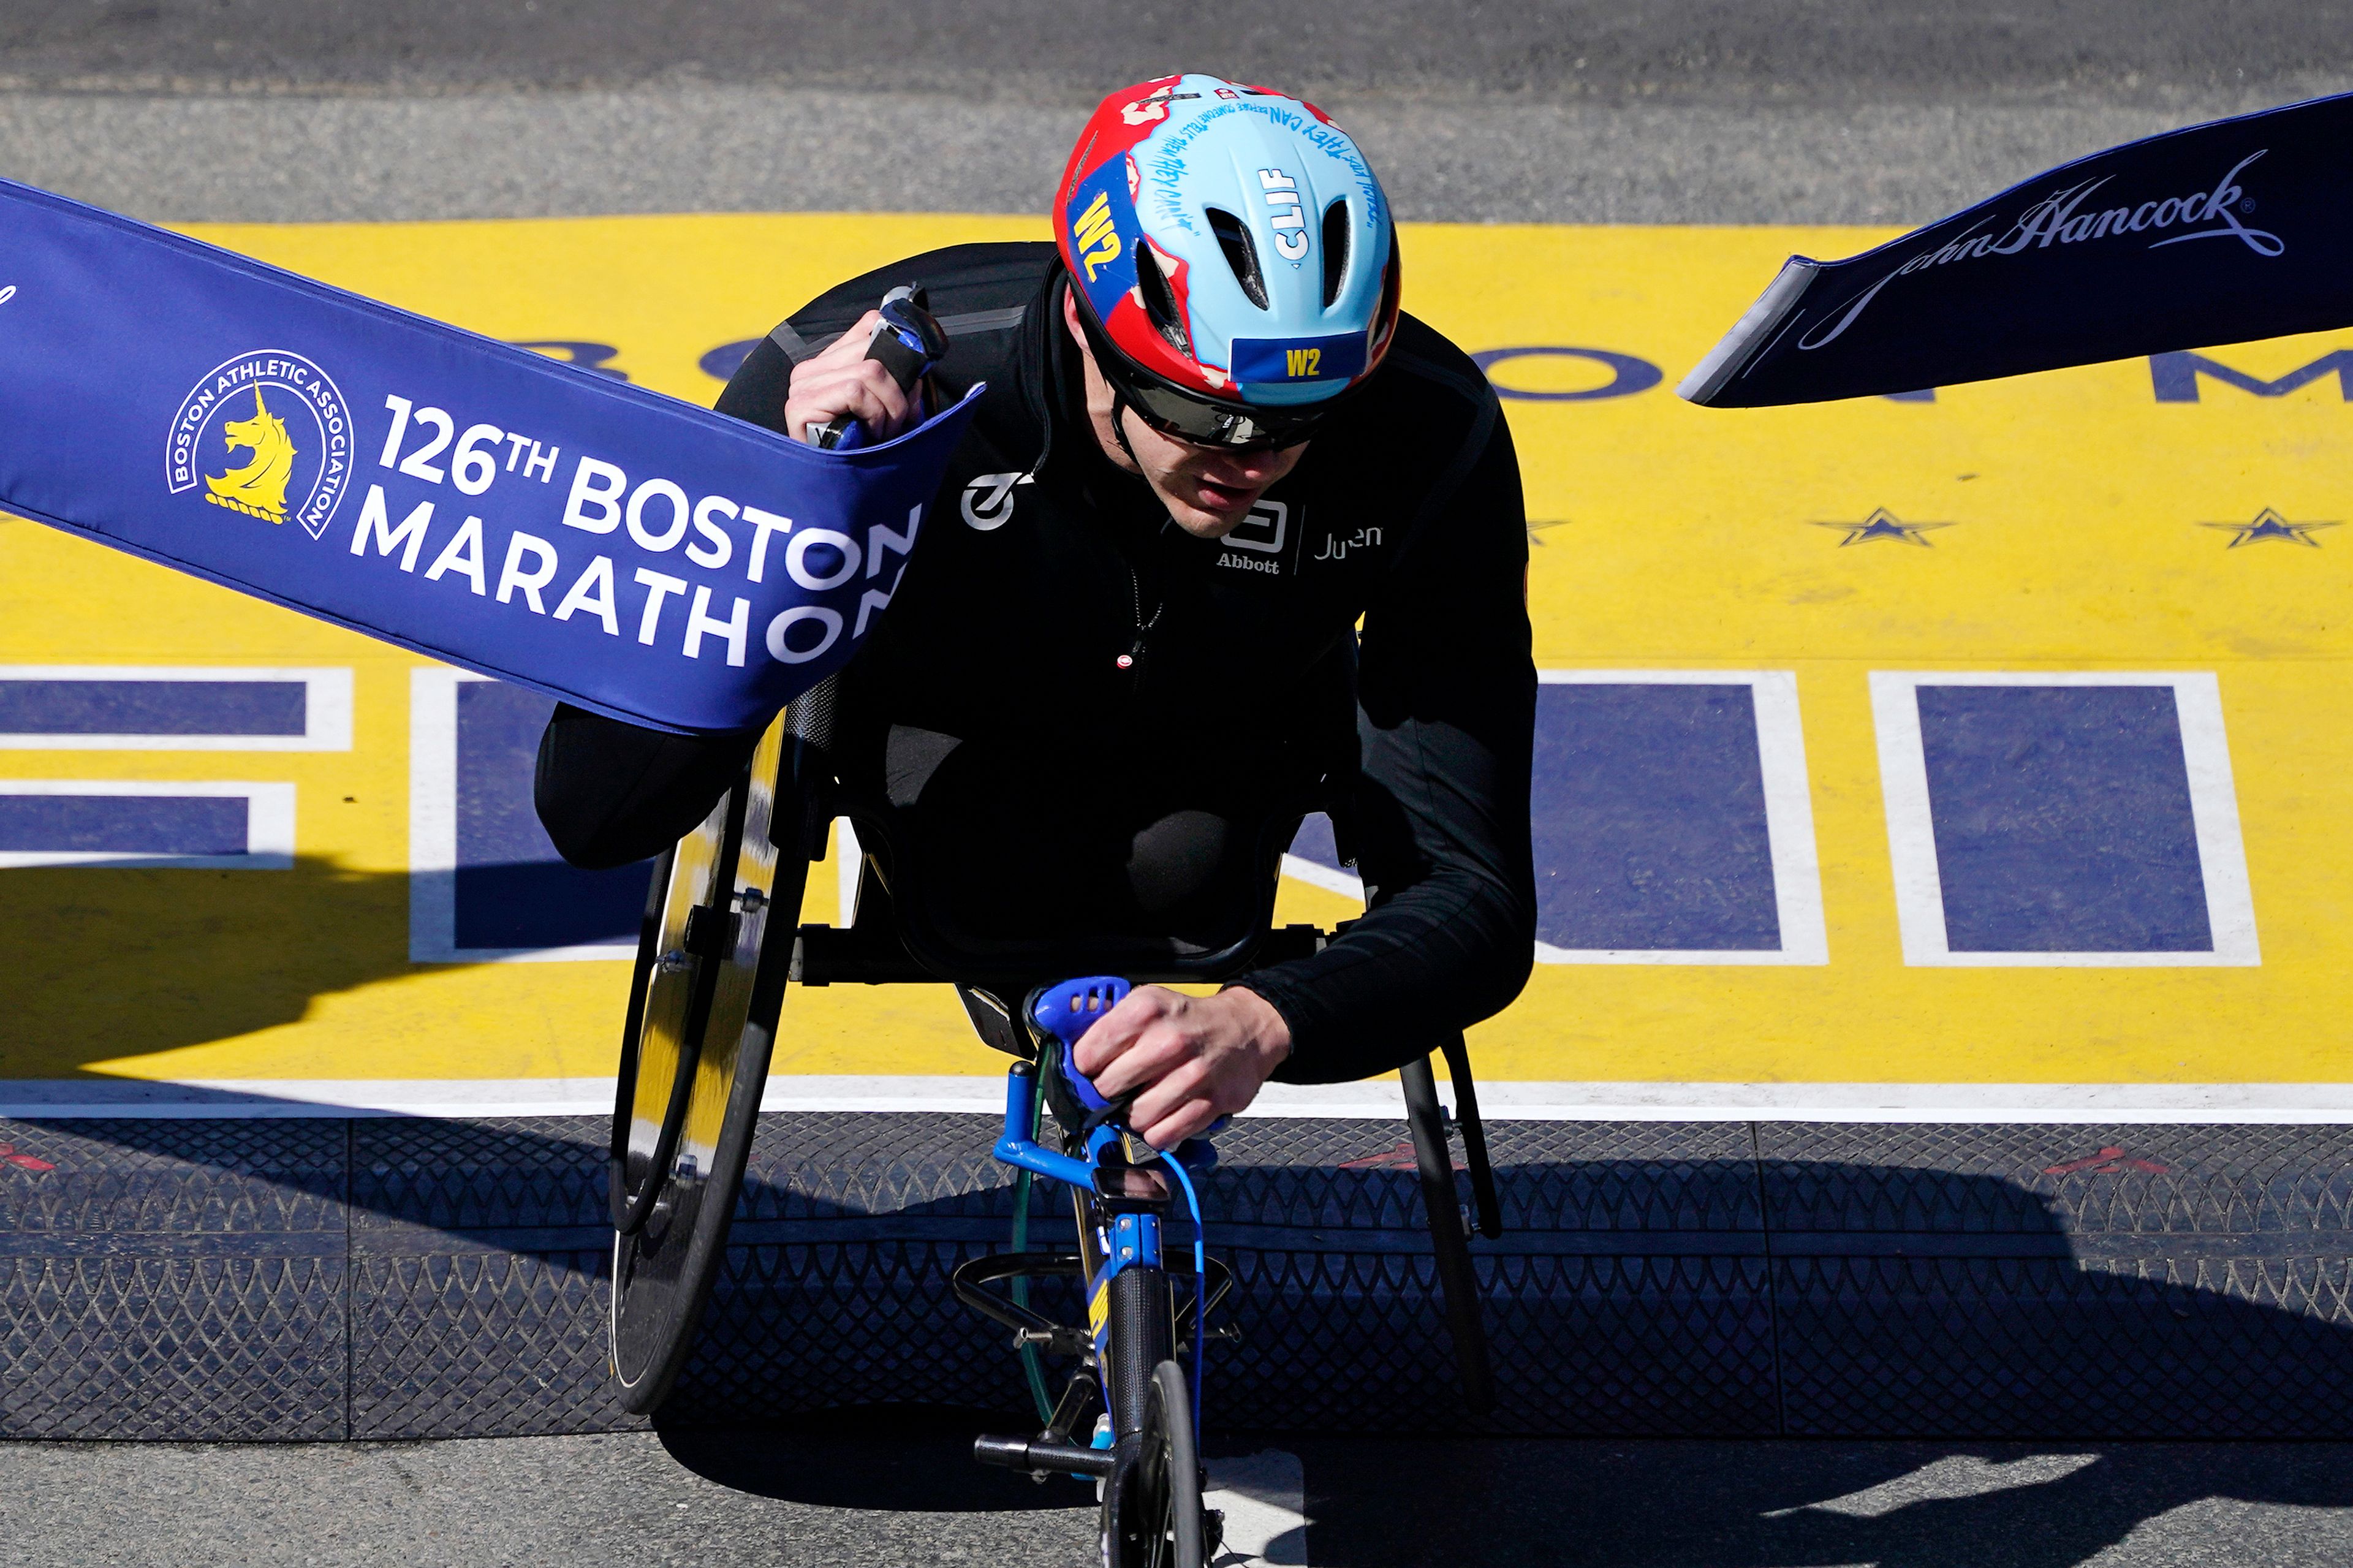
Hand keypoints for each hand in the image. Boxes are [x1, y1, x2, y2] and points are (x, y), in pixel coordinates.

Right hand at [783, 309, 920, 445]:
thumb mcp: (885, 404)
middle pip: (874, 350)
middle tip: (895, 421)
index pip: (870, 326)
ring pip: (870, 371)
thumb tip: (917, 354)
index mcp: (829, 361)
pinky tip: (869, 435)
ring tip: (882, 432)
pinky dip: (874, 415)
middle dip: (897, 391)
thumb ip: (894, 376)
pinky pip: (855, 391)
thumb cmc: (864, 447)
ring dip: (888, 408)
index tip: (909, 387)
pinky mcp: (801, 406)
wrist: (837, 491)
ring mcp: (802, 386)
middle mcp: (810, 369)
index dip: (900, 355)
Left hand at [1072, 986, 1292, 1148]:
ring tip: (1142, 1101)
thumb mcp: (1147, 1003)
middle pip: (1108, 1088)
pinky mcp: (1214, 1102)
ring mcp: (1194, 1074)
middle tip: (1113, 1090)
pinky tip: (1163, 1114)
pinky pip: (1165, 1135)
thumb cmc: (1187, 1020)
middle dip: (1105, 1094)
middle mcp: (1170, 1041)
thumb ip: (1104, 1021)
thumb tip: (1061, 1038)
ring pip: (1136, 1117)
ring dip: (1133, 1116)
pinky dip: (1158, 1131)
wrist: (1246, 1029)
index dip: (1081, 1068)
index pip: (1088, 1054)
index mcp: (1146, 1011)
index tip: (1087, 1071)